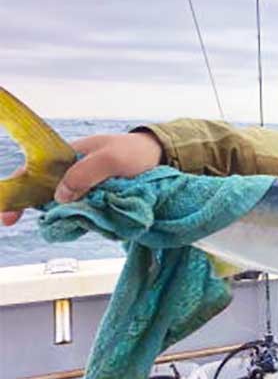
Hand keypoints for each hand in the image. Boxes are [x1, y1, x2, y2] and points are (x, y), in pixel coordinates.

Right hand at [1, 132, 162, 225]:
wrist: (161, 156)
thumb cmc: (134, 152)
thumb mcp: (110, 158)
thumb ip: (84, 173)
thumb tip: (60, 196)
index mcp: (68, 156)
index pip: (33, 171)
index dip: (17, 191)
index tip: (8, 215)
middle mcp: (73, 172)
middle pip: (45, 193)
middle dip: (36, 210)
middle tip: (31, 225)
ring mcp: (86, 187)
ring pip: (64, 206)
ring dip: (63, 217)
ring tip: (68, 226)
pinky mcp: (99, 199)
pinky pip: (84, 212)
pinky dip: (82, 219)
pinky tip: (84, 225)